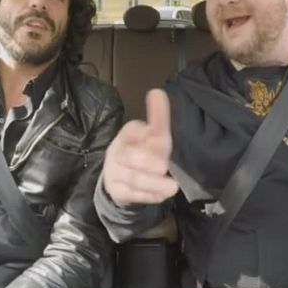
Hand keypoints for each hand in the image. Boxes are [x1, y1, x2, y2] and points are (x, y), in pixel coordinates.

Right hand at [103, 89, 178, 205]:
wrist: (119, 177)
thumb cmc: (141, 151)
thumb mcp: (151, 133)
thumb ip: (158, 116)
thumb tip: (157, 92)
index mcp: (127, 133)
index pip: (133, 131)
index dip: (148, 135)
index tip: (162, 138)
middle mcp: (117, 151)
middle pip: (130, 156)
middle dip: (149, 162)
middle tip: (165, 165)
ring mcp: (114, 172)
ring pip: (133, 178)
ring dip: (153, 183)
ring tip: (172, 186)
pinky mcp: (117, 191)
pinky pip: (132, 194)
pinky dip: (149, 195)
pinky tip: (162, 195)